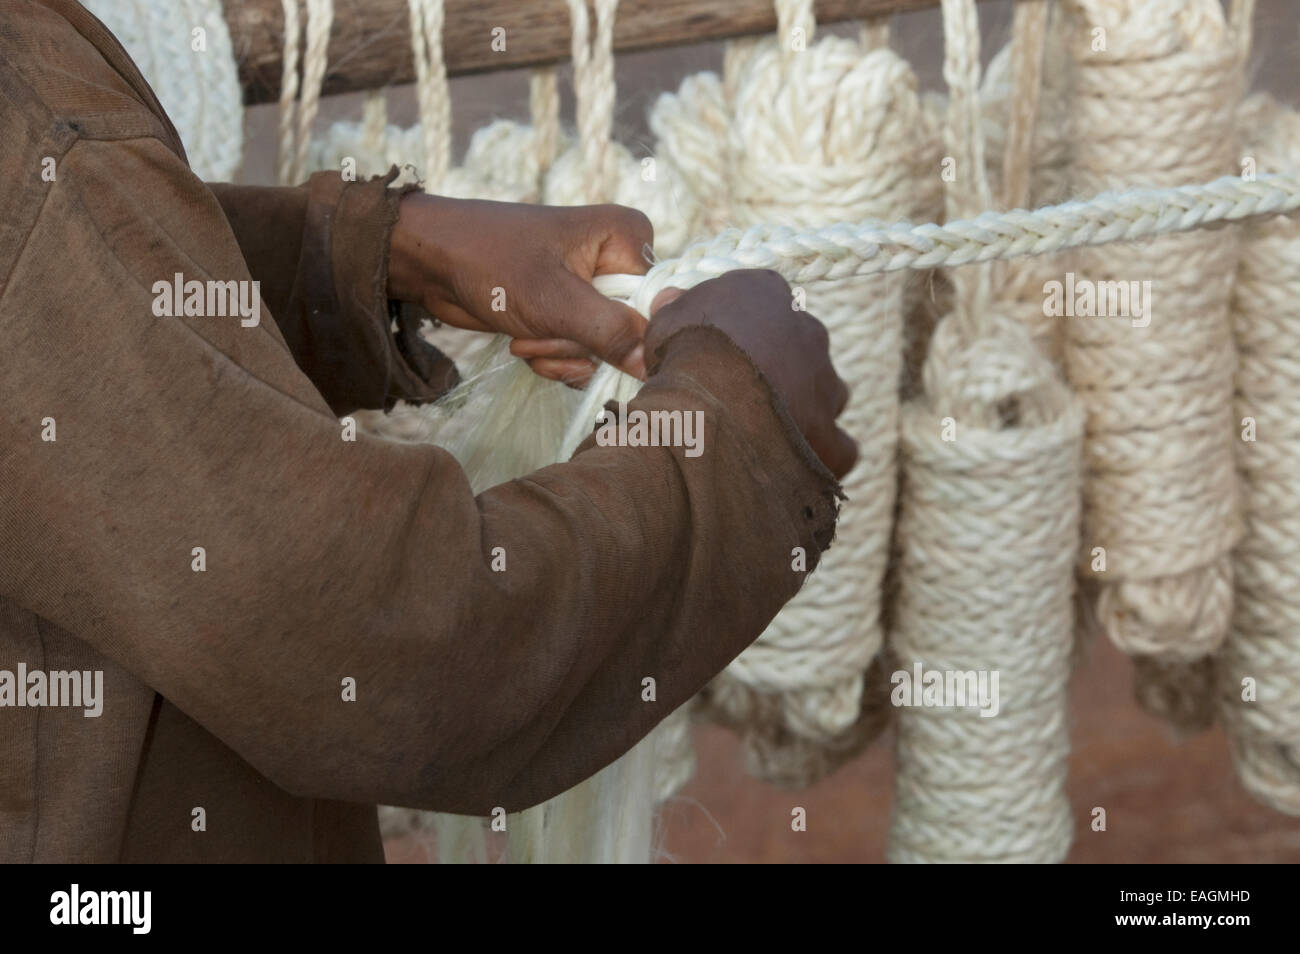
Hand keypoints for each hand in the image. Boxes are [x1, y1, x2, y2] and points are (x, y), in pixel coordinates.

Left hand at [387, 193, 653, 384]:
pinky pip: (582, 356)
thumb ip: (610, 332)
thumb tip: (653, 366)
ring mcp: (594, 290)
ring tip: (525, 338)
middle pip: (628, 334)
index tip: (581, 334)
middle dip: (578, 347)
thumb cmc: (491, 263)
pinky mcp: (572, 313)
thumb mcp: (555, 302)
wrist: (433, 263)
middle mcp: (618, 261)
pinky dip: (553, 360)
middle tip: (540, 332)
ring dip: (561, 357)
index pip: (655, 306)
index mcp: (629, 239)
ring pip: (603, 352)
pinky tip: (525, 343)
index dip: (623, 334)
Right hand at [644, 270, 857, 478]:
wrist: (710, 401)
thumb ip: (674, 309)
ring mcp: (825, 382)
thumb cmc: (685, 352)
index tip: (716, 345)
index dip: (738, 325)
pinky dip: (821, 453)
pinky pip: (838, 445)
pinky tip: (795, 463)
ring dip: (803, 406)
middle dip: (775, 366)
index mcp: (766, 292)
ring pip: (826, 392)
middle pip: (797, 345)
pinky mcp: (829, 432)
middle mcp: (807, 330)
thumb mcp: (666, 321)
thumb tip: (672, 299)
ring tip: (766, 429)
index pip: (760, 298)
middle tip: (738, 391)